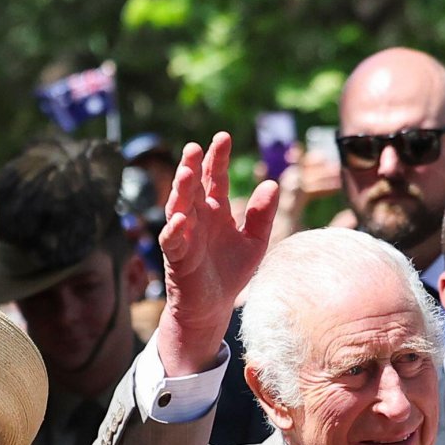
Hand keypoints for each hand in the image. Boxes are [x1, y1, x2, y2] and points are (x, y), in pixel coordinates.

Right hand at [157, 132, 277, 374]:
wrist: (214, 308)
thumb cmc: (230, 273)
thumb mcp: (254, 242)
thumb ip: (263, 216)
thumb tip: (272, 183)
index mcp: (216, 211)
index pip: (215, 179)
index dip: (218, 158)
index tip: (223, 137)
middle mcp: (198, 219)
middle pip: (193, 187)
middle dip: (193, 167)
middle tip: (194, 147)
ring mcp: (185, 237)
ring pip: (179, 208)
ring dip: (180, 191)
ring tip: (186, 173)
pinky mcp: (177, 259)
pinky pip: (172, 242)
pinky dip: (173, 231)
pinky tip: (180, 218)